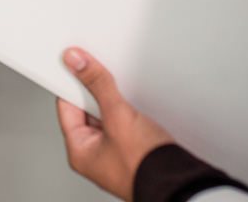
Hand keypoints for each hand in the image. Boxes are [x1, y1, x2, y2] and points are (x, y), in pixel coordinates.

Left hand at [57, 48, 174, 200]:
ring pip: (107, 115)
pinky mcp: (132, 150)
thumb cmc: (146, 166)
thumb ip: (97, 85)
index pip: (66, 107)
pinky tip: (137, 106)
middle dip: (96, 92)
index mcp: (79, 152)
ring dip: (114, 101)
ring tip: (125, 95)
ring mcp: (114, 153)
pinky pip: (123, 123)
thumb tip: (76, 62)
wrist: (181, 184)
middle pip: (86, 110)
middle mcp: (94, 155)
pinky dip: (127, 111)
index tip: (77, 65)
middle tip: (104, 75)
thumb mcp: (118, 116)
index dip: (71, 84)